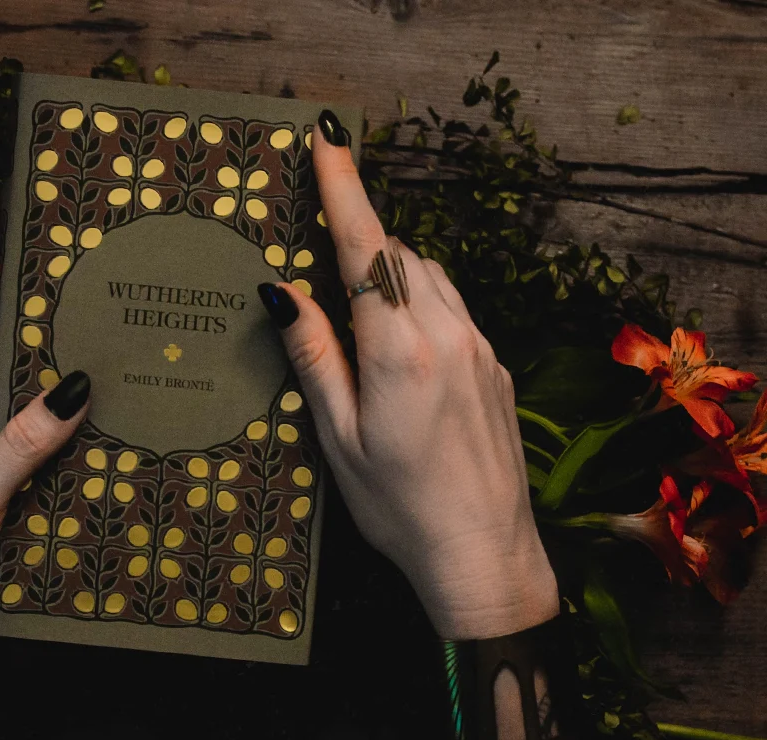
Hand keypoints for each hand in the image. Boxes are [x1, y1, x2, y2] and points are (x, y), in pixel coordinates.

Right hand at [257, 111, 558, 639]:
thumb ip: (313, 356)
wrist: (486, 557)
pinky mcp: (498, 368)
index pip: (367, 248)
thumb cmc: (401, 508)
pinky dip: (423, 306)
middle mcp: (451, 335)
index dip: (344, 189)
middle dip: (362, 243)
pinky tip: (403, 356)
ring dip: (393, 275)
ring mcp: (482, 349)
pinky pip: (455, 310)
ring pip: (432, 278)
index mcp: (401, 350)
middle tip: (321, 269)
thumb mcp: (338, 438)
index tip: (328, 140)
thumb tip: (281, 291)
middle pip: (401, 255)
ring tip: (360, 322)